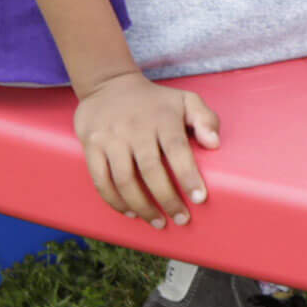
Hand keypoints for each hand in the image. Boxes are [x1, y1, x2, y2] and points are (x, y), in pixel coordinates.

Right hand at [75, 70, 217, 226]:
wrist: (109, 84)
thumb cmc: (155, 101)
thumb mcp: (186, 100)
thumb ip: (205, 119)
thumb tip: (214, 144)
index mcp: (163, 118)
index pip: (177, 149)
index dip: (188, 176)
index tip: (200, 198)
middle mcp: (136, 129)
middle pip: (151, 170)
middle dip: (168, 199)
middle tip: (182, 218)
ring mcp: (111, 138)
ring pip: (125, 180)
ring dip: (142, 206)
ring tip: (159, 222)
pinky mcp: (92, 146)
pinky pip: (101, 180)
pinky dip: (115, 201)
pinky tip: (131, 212)